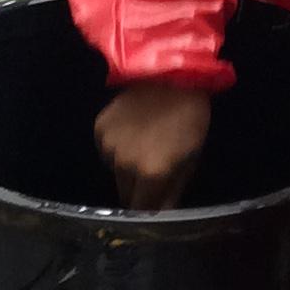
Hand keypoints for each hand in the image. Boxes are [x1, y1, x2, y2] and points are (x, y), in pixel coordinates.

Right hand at [95, 83, 212, 209]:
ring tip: (144, 147)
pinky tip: (132, 133)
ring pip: (115, 173)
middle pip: (125, 194)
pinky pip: (106, 152)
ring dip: (127, 169)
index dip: (149, 210)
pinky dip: (117, 149)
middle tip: (154, 173)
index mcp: (150, 174)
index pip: (142, 210)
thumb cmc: (189, 119)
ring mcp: (108, 145)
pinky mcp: (99, 128)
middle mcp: (124, 164)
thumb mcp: (190, 159)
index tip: (156, 205)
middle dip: (139, 190)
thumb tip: (161, 214)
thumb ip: (172, 191)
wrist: (171, 75)